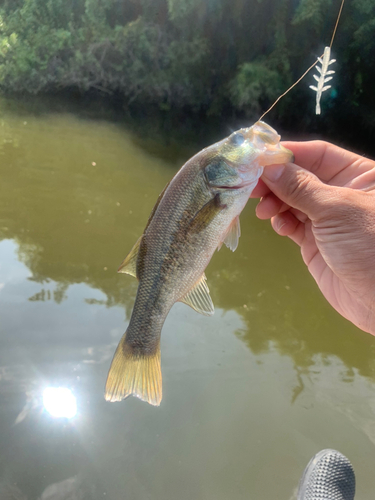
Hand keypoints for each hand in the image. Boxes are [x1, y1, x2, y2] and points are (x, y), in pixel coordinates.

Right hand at [251, 140, 374, 334]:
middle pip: (301, 176)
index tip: (260, 158)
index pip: (318, 154)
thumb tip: (269, 167)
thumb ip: (300, 186)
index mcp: (359, 175)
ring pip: (293, 200)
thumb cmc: (368, 244)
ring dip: (275, 202)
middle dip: (277, 180)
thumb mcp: (336, 208)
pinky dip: (282, 221)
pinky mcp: (316, 242)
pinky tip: (279, 225)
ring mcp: (328, 218)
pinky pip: (292, 224)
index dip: (289, 153)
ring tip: (264, 211)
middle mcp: (342, 193)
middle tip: (252, 187)